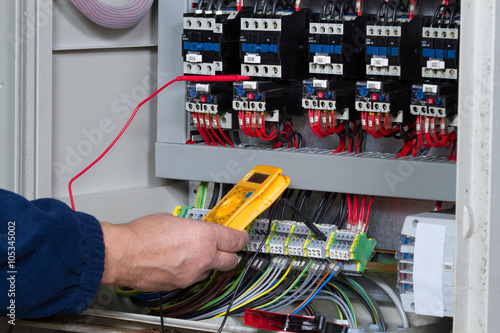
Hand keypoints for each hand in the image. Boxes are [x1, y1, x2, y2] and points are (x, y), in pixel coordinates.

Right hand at [100, 213, 248, 290]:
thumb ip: (194, 228)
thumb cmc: (143, 234)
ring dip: (207, 263)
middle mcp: (203, 258)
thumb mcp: (176, 219)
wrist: (122, 254)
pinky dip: (190, 270)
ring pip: (210, 270)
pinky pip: (192, 278)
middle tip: (228, 248)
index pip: (235, 239)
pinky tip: (178, 262)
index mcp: (205, 236)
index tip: (242, 237)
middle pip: (231, 260)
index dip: (242, 238)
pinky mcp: (180, 285)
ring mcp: (192, 274)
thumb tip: (199, 231)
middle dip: (232, 254)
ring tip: (193, 253)